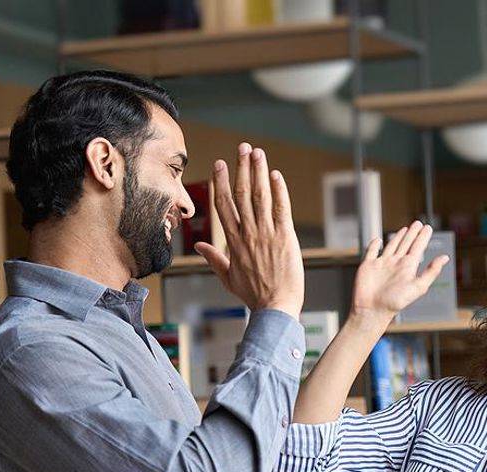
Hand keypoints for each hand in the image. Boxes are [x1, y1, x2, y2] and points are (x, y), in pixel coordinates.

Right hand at [194, 143, 303, 318]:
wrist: (275, 308)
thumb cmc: (254, 295)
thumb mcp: (228, 278)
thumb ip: (214, 259)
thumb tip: (201, 246)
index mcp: (233, 242)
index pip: (224, 205)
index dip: (220, 182)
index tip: (220, 163)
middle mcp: (247, 234)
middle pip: (241, 194)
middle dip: (241, 168)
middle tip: (242, 147)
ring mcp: (266, 234)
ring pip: (259, 197)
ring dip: (258, 172)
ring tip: (257, 152)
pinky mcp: (285, 237)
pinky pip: (281, 209)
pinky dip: (279, 190)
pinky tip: (275, 175)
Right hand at [350, 221, 448, 326]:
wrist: (373, 310)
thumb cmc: (395, 302)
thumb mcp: (418, 286)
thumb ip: (431, 272)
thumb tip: (445, 258)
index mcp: (408, 267)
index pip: (418, 247)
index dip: (423, 237)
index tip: (427, 227)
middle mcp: (396, 264)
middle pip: (406, 244)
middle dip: (412, 234)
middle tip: (418, 223)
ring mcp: (382, 264)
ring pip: (392, 246)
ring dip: (398, 237)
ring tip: (405, 229)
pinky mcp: (368, 265)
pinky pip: (371, 252)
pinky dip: (374, 245)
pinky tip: (378, 240)